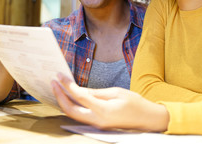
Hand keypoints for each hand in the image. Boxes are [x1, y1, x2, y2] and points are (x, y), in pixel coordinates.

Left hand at [51, 73, 168, 130]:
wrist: (147, 119)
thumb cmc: (135, 103)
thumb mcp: (116, 92)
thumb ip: (95, 92)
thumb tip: (79, 90)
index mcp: (103, 110)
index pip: (79, 96)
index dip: (68, 85)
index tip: (60, 76)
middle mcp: (97, 120)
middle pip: (71, 110)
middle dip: (60, 96)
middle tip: (53, 82)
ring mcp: (97, 125)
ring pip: (74, 114)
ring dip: (64, 101)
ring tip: (58, 88)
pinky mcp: (98, 124)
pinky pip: (81, 116)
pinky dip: (72, 106)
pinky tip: (69, 97)